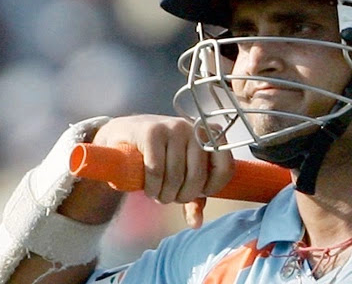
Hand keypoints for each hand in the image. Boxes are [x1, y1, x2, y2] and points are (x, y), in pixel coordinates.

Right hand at [92, 114, 233, 228]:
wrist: (125, 134)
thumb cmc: (160, 155)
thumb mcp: (182, 174)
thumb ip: (195, 198)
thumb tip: (196, 224)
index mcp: (211, 136)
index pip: (225, 167)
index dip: (212, 188)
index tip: (197, 194)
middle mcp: (194, 129)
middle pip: (198, 176)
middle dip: (183, 196)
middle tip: (171, 198)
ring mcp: (173, 128)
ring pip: (175, 175)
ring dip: (165, 195)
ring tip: (159, 194)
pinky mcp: (151, 132)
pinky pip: (156, 170)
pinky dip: (152, 187)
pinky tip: (149, 189)